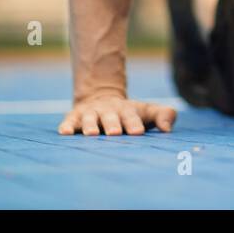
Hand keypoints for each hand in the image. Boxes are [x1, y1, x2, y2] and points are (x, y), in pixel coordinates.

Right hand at [58, 92, 177, 135]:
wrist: (102, 98)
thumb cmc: (129, 114)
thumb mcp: (148, 112)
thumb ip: (163, 115)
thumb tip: (168, 129)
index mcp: (127, 110)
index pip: (132, 116)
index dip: (134, 124)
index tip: (138, 132)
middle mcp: (108, 111)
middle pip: (110, 117)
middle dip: (113, 124)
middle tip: (115, 133)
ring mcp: (90, 113)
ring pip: (89, 119)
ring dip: (90, 126)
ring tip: (91, 134)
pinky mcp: (74, 117)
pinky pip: (69, 121)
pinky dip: (67, 126)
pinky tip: (65, 132)